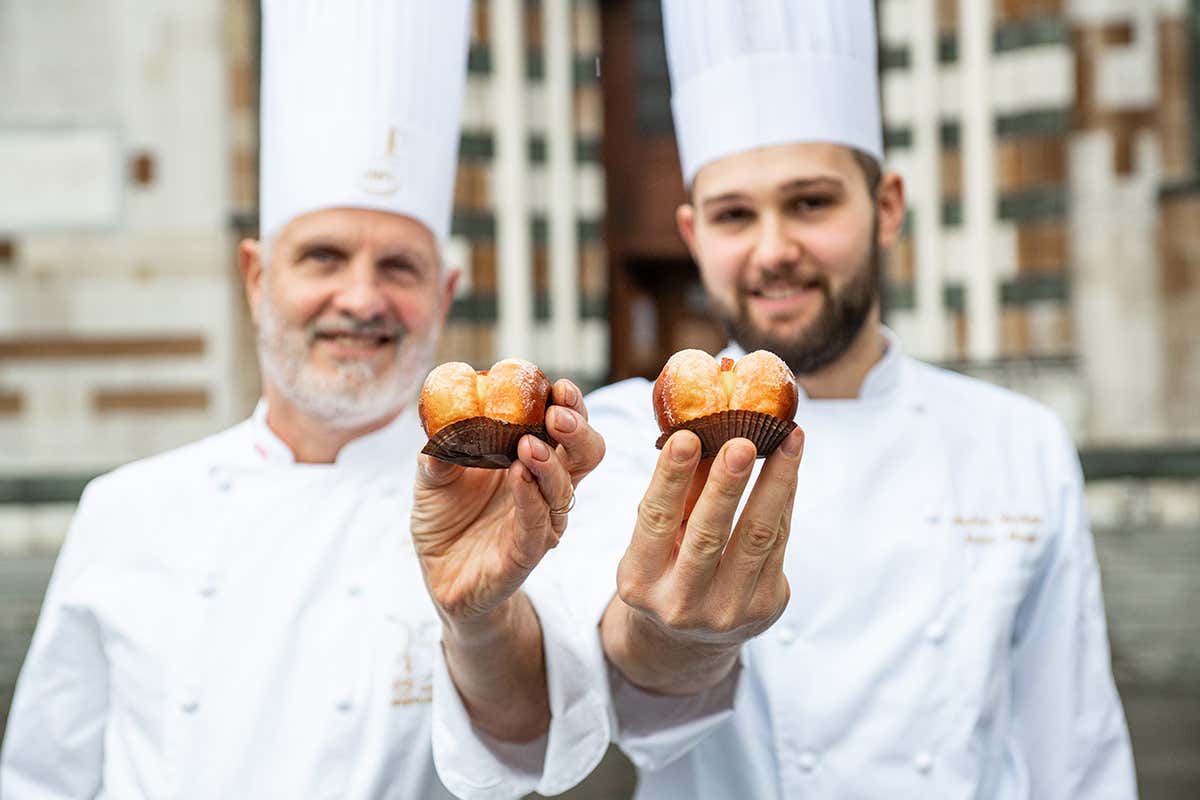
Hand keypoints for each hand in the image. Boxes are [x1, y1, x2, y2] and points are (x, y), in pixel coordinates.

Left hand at [411, 379, 605, 627]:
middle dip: (578, 430)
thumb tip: (443, 416)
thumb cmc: (447, 520)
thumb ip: (439, 447)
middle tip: (557, 413)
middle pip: (585, 454)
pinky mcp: (524, 554)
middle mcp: (546, 489)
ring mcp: (540, 523)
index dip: (570, 405)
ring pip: (564, 491)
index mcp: (533, 460)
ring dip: (550, 464)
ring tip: (529, 444)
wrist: (441, 578)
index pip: (566, 428)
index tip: (558, 386)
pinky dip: (530, 498)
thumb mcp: (433, 476)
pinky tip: (519, 475)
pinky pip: (536, 526)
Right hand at [602, 427, 803, 694]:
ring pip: (757, 537)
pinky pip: (778, 543)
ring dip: (775, 482)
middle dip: (728, 485)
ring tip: (787, 440)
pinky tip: (789, 465)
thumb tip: (704, 433)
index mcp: (640, 582)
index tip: (686, 438)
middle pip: (708, 536)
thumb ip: (675, 498)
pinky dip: (784, 499)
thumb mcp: (653, 542)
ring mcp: (728, 611)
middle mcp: (681, 603)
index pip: (655, 521)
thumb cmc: (666, 570)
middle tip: (743, 441)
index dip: (671, 479)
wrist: (688, 640)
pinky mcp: (766, 607)